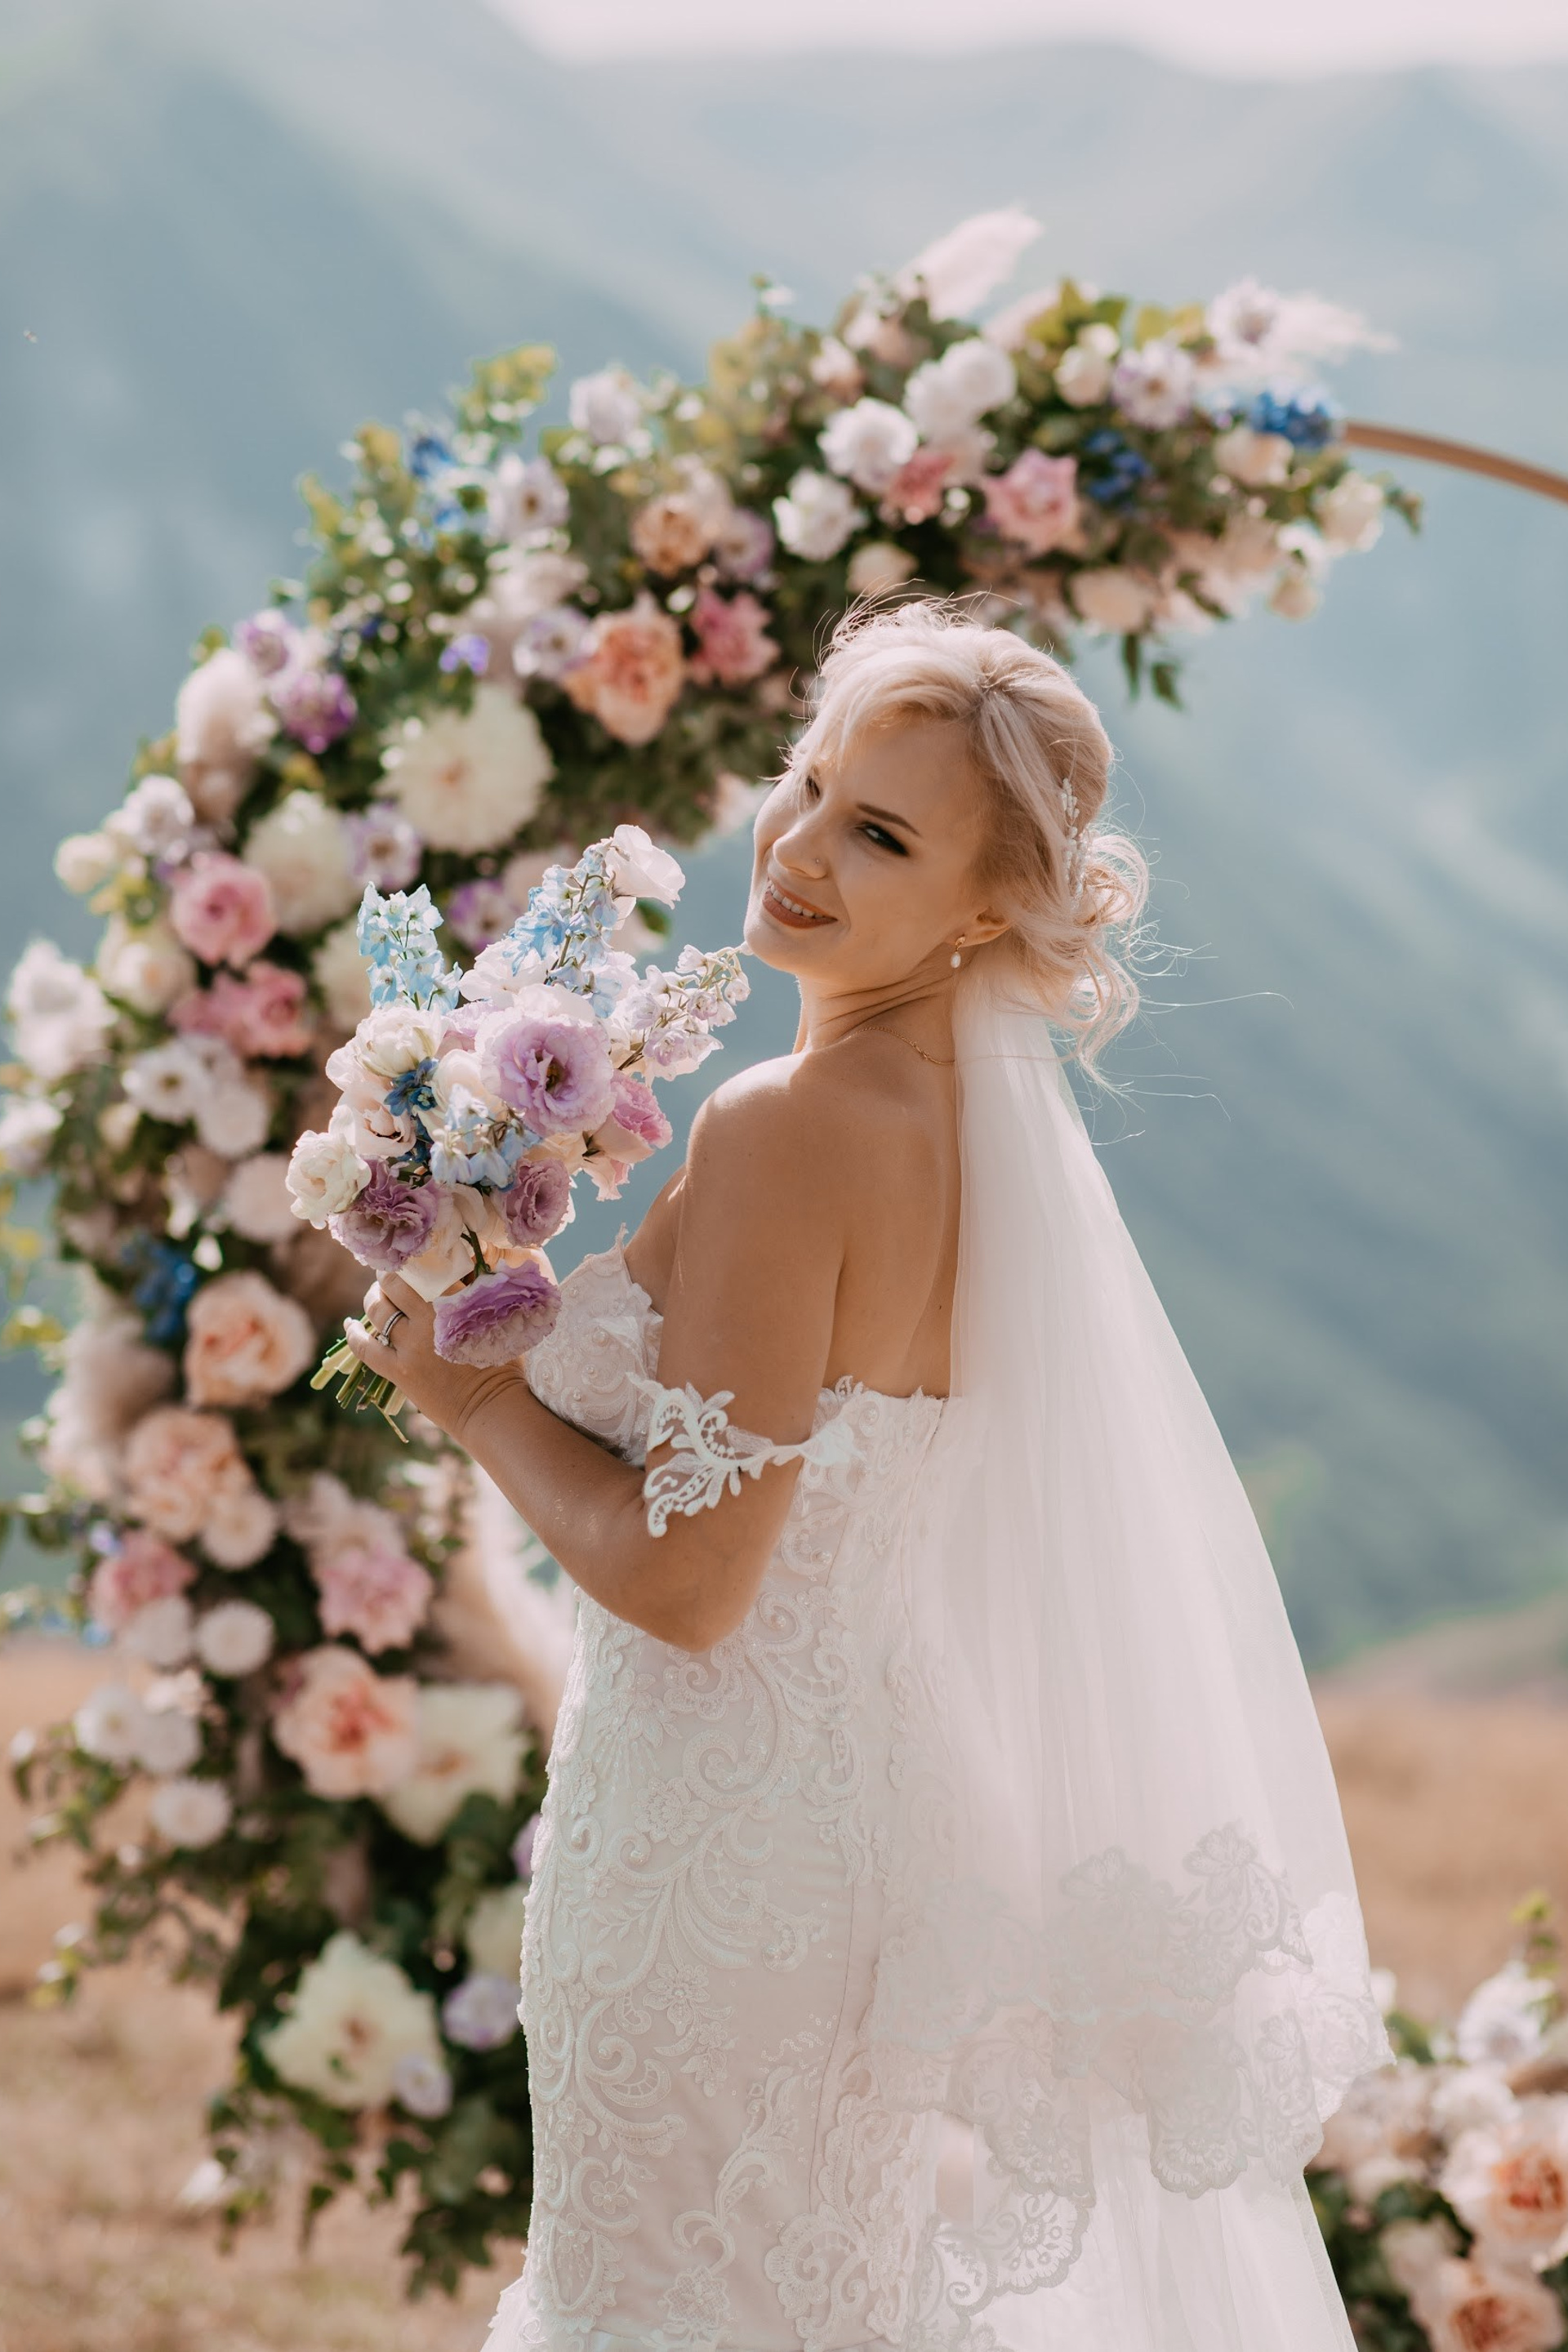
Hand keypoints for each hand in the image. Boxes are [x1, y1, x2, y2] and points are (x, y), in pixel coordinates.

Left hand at [344, 1274, 520, 1446]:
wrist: (491, 1407)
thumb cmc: (503, 1365)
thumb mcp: (496, 1322)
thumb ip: (479, 1298)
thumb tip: (466, 1274)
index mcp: (454, 1303)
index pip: (421, 1271)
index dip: (409, 1263)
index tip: (408, 1262)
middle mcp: (427, 1320)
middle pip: (393, 1285)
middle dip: (387, 1277)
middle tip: (389, 1277)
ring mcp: (410, 1347)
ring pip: (377, 1311)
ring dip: (373, 1299)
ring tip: (376, 1296)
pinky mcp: (398, 1372)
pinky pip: (365, 1348)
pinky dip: (354, 1334)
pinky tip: (349, 1325)